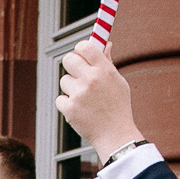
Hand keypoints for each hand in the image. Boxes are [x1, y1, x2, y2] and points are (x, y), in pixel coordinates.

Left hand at [55, 40, 143, 160]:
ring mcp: (79, 94)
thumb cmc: (118, 107)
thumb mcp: (118, 82)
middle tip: (77, 74)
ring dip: (71, 88)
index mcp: (104, 69)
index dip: (80, 49)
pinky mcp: (69, 108)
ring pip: (64, 80)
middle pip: (68, 59)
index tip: (81, 55)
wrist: (115, 135)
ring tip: (85, 99)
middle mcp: (91, 79)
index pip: (84, 46)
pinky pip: (60, 98)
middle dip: (71, 65)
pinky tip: (80, 110)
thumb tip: (106, 43)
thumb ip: (107, 62)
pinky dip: (67, 104)